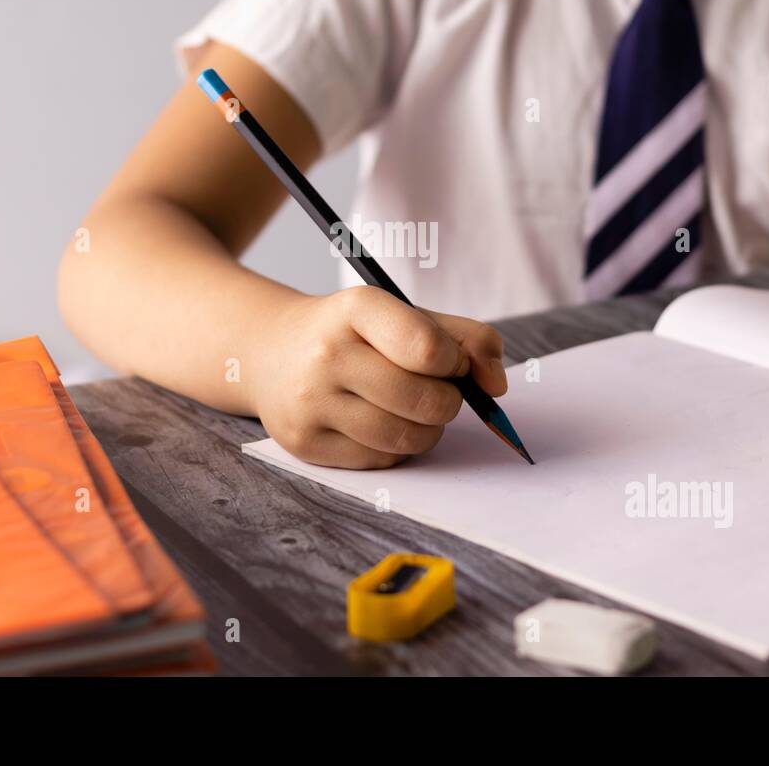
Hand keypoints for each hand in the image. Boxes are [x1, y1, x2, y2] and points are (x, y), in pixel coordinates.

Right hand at [250, 286, 507, 468]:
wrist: (269, 351)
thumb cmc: (353, 334)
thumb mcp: (403, 315)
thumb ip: (465, 338)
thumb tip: (498, 386)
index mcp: (356, 309)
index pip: (427, 348)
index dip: (456, 362)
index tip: (451, 362)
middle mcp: (326, 353)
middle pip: (423, 400)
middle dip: (448, 401)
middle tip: (440, 392)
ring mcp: (310, 401)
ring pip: (405, 437)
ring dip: (428, 430)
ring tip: (416, 410)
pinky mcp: (304, 442)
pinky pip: (380, 460)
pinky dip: (398, 448)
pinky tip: (384, 424)